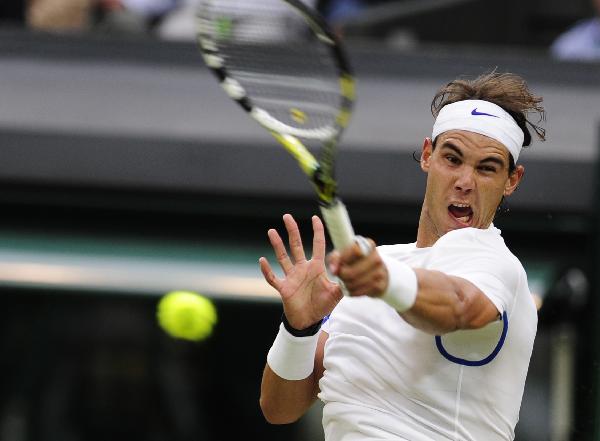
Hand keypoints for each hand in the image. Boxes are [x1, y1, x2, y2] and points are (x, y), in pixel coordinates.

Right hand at [260, 214, 341, 329]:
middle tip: (287, 216)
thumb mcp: (337, 293)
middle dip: (292, 231)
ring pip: (283, 257)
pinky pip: (273, 278)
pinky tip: (262, 260)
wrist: (309, 321)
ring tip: (272, 231)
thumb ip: (343, 282)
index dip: (317, 231)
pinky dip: (267, 271)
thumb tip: (350, 271)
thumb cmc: (322, 306)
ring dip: (277, 245)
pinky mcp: (284, 288)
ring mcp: (292, 277)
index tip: (315, 218)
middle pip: (296, 245)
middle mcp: (303, 268)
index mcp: (316, 267)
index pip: (317, 245)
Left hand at [328, 238, 388, 296]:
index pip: (354, 250)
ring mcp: (380, 272)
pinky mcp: (380, 286)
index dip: (343, 258)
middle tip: (339, 275)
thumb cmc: (354, 261)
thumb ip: (335, 258)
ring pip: (355, 283)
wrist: (374, 272)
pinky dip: (352, 291)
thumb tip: (334, 270)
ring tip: (345, 281)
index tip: (338, 263)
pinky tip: (351, 288)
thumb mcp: (343, 254)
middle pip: (352, 271)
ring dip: (346, 284)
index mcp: (367, 245)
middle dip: (342, 275)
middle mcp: (376, 257)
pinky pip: (360, 292)